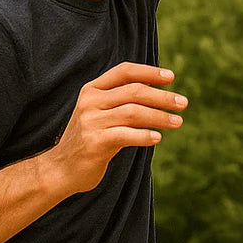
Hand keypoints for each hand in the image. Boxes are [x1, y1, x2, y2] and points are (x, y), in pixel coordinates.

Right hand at [46, 63, 186, 194]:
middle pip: (134, 91)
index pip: (125, 71)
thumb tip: (160, 90)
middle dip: (162, 96)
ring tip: (178, 122)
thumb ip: (123, 100)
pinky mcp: (94, 143)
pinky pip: (126, 135)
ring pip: (134, 112)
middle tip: (183, 103)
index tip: (171, 77)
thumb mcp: (102, 113)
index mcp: (92, 89)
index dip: (149, 71)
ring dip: (160, 117)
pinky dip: (145, 135)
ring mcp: (90, 122)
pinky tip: (158, 137)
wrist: (59, 171)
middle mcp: (90, 102)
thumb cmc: (89, 138)